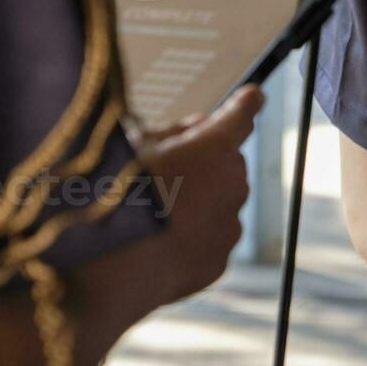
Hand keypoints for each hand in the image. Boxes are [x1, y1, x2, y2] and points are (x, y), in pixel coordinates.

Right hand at [134, 86, 264, 298]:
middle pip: (226, 164)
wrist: (112, 267)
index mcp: (215, 148)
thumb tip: (196, 129)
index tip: (253, 97)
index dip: (245, 105)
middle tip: (163, 172)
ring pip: (218, 204)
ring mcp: (229, 225)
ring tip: (153, 216)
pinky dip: (190, 239)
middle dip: (204, 163)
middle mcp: (233, 184)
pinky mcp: (220, 261)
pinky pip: (208, 240)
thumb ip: (173, 132)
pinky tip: (157, 245)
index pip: (240, 116)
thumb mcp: (133, 145)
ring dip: (197, 204)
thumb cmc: (117, 197)